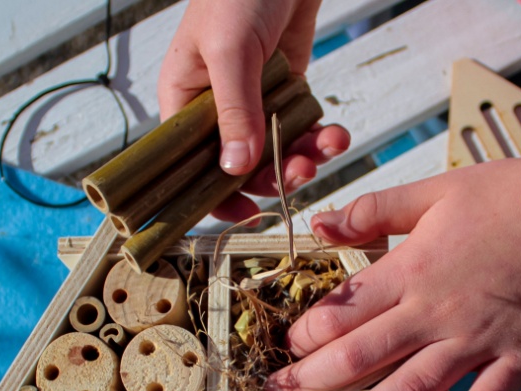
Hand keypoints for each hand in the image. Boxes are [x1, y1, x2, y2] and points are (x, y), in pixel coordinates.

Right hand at [159, 0, 350, 220]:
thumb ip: (234, 110)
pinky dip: (320, 138)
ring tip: (325, 151)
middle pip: (239, 167)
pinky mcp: (286, 93)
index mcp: (184, 101)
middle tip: (299, 172)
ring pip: (275, 152)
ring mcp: (253, 103)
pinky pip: (301, 130)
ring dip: (301, 159)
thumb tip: (235, 168)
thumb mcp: (230, 51)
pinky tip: (336, 135)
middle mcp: (216, 109)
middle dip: (271, 176)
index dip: (213, 195)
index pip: (189, 166)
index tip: (244, 210)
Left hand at [263, 159, 520, 390]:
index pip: (342, 311)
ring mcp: (476, 343)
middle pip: (360, 357)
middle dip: (310, 382)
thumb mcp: (434, 191)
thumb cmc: (511, 198)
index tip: (288, 347)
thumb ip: (373, 211)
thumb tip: (321, 223)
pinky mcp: (514, 362)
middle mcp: (436, 313)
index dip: (307, 334)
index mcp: (412, 270)